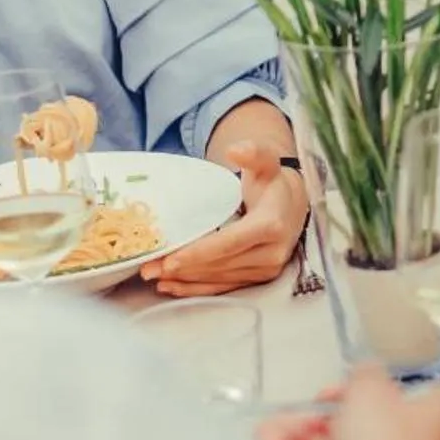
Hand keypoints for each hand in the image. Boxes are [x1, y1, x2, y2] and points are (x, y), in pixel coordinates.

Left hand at [140, 141, 308, 295]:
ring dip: (184, 279)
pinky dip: (196, 289)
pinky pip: (223, 288)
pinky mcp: (257, 279)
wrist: (292, 204)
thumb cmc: (272, 182)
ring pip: (218, 279)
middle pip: (220, 264)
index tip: (171, 259)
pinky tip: (172, 286)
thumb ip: (253, 153)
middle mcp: (271, 253)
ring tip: (153, 275)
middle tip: (147, 267)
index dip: (199, 252)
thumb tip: (236, 150)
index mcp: (271, 225)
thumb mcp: (265, 162)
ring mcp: (265, 269)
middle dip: (182, 268)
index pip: (230, 242)